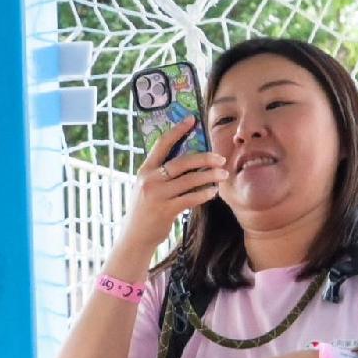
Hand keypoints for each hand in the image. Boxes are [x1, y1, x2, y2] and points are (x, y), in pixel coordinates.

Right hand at [102, 127, 222, 284]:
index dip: (177, 130)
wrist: (135, 237)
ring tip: (223, 175)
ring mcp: (157, 195)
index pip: (162, 144)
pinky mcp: (166, 210)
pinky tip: (213, 192)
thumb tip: (189, 160)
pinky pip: (190, 198)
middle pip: (181, 162)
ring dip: (209, 176)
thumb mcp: (148, 187)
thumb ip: (162, 174)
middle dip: (204, 158)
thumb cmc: (146, 210)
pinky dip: (204, 194)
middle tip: (220, 158)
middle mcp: (150, 180)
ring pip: (189, 180)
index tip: (192, 120)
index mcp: (145, 170)